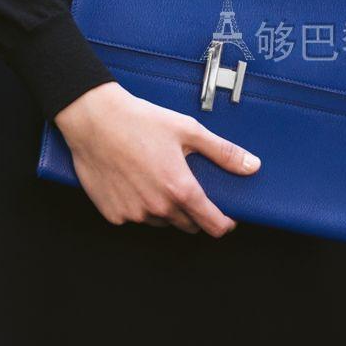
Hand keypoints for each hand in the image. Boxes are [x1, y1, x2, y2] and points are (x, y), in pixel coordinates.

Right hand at [53, 81, 260, 236]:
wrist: (94, 119)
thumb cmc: (139, 121)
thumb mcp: (189, 131)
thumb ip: (223, 152)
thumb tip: (251, 165)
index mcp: (180, 189)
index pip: (212, 224)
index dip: (224, 223)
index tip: (227, 219)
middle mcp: (158, 207)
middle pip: (188, 225)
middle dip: (194, 212)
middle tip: (188, 188)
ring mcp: (133, 213)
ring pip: (161, 222)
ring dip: (165, 209)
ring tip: (158, 179)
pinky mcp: (113, 214)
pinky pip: (135, 217)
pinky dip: (139, 206)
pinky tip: (135, 182)